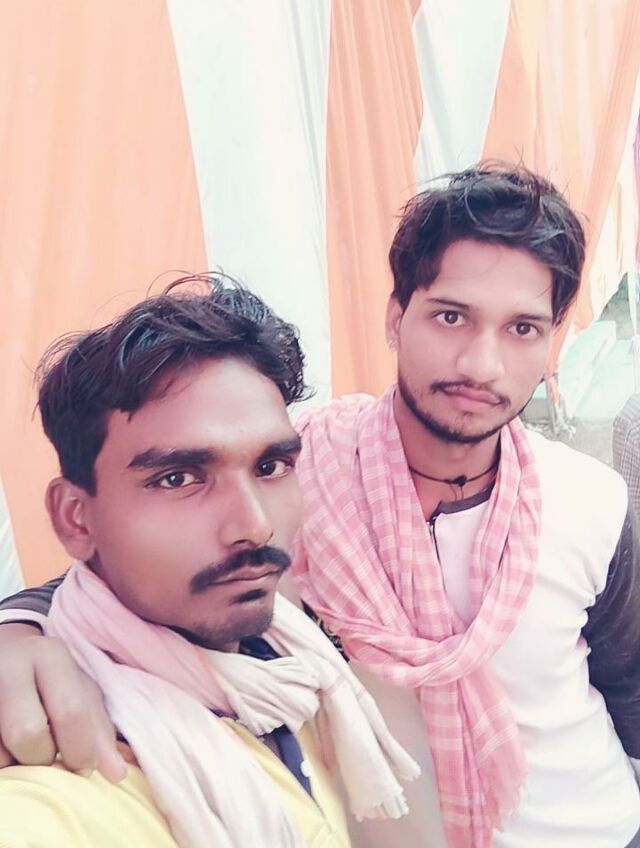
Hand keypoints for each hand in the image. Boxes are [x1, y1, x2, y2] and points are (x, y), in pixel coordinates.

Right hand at [0, 623, 125, 781]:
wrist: (6, 655)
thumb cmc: (51, 678)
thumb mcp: (80, 691)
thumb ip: (98, 729)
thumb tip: (116, 773)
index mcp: (49, 656)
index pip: (69, 711)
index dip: (80, 749)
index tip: (84, 765)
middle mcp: (11, 666)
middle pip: (27, 734)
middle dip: (44, 757)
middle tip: (50, 754)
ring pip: (1, 753)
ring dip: (19, 763)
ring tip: (29, 746)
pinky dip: (4, 762)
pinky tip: (11, 747)